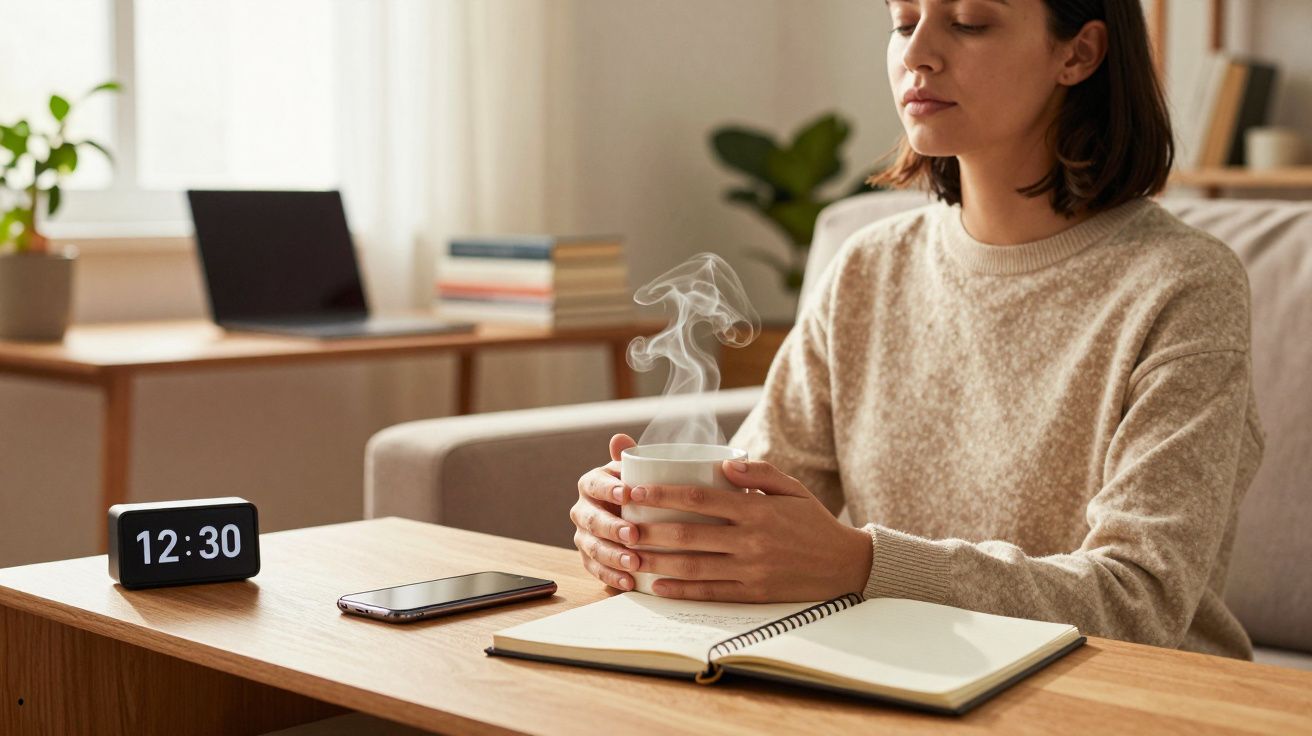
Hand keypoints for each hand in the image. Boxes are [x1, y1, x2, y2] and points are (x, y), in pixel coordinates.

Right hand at [571, 433, 640, 591]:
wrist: (633, 515)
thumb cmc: (637, 490)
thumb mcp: (636, 472)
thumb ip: (631, 457)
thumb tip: (620, 437)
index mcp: (591, 483)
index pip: (594, 484)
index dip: (609, 489)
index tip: (628, 494)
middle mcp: (582, 509)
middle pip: (592, 519)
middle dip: (612, 527)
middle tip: (633, 534)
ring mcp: (583, 536)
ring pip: (592, 547)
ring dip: (612, 555)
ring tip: (634, 562)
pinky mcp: (588, 558)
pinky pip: (595, 569)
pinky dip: (611, 576)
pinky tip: (629, 581)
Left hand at [620, 460, 872, 602]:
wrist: (846, 565)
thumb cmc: (813, 521)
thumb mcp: (793, 488)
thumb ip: (760, 472)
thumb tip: (725, 464)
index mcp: (756, 509)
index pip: (699, 498)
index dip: (663, 495)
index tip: (636, 491)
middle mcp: (751, 540)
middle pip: (688, 534)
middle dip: (649, 529)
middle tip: (622, 524)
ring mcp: (751, 569)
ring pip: (693, 567)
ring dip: (657, 562)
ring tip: (630, 555)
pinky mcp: (754, 593)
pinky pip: (711, 593)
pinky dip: (681, 590)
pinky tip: (658, 585)